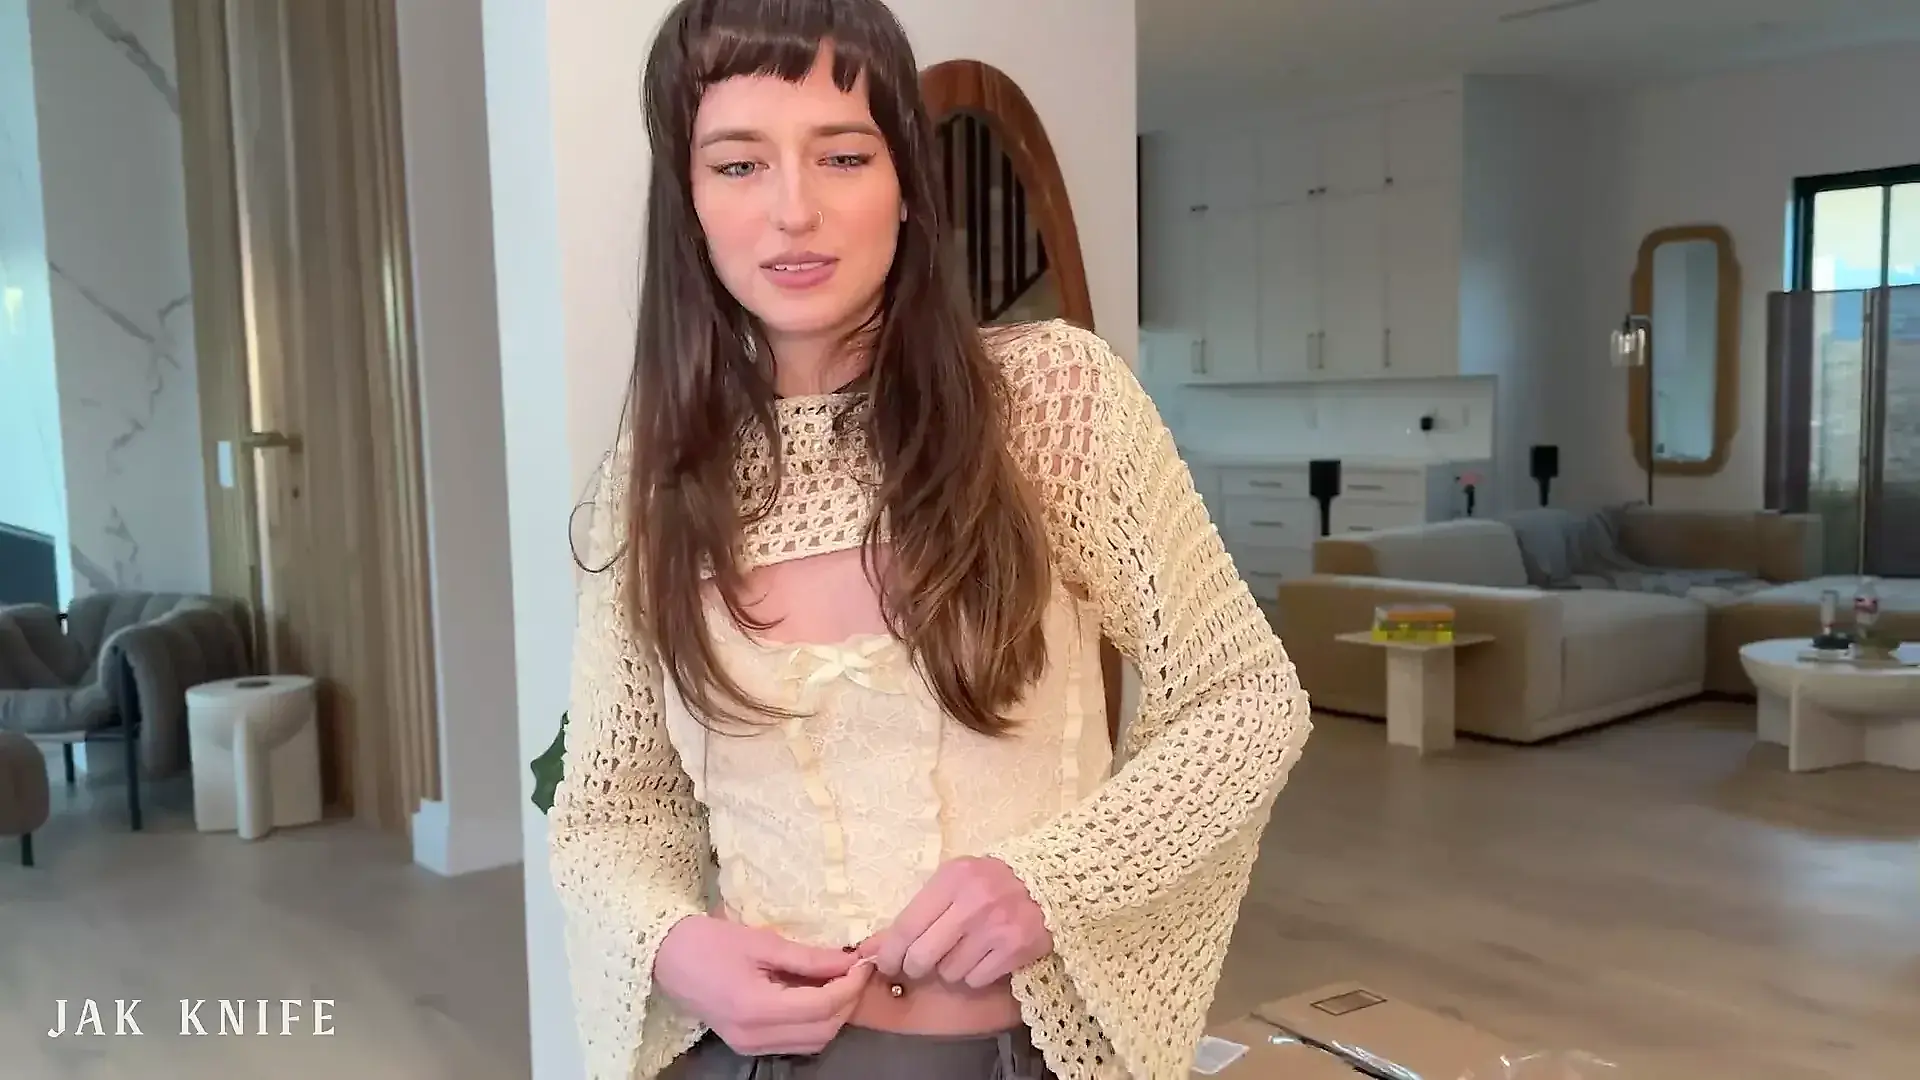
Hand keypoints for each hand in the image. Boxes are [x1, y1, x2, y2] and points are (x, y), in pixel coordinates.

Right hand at [654, 915, 870, 1055]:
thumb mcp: (762, 942)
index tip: (864, 962)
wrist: (664, 957)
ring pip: (812, 1042)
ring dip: (833, 1015)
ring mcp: (749, 1046)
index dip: (850, 985)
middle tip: (855, 971)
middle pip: (822, 1031)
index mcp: (756, 1008)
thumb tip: (850, 960)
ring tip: (839, 981)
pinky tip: (815, 994)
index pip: (822, 1006)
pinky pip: (794, 1042)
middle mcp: (754, 1036)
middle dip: (847, 1002)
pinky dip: (813, 1022)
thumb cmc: (709, 941)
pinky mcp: (746, 1045)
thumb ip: (809, 957)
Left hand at [863, 857, 1051, 988]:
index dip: (889, 953)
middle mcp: (973, 902)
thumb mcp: (952, 883)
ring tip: (964, 950)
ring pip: (949, 972)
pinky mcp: (1016, 948)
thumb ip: (915, 913)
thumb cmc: (989, 882)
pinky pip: (976, 979)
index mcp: (952, 879)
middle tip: (920, 964)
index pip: (906, 926)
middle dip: (915, 967)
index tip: (886, 964)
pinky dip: (975, 975)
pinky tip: (984, 957)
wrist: (1049, 882)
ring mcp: (996, 927)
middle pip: (923, 956)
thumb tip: (870, 949)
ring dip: (950, 969)